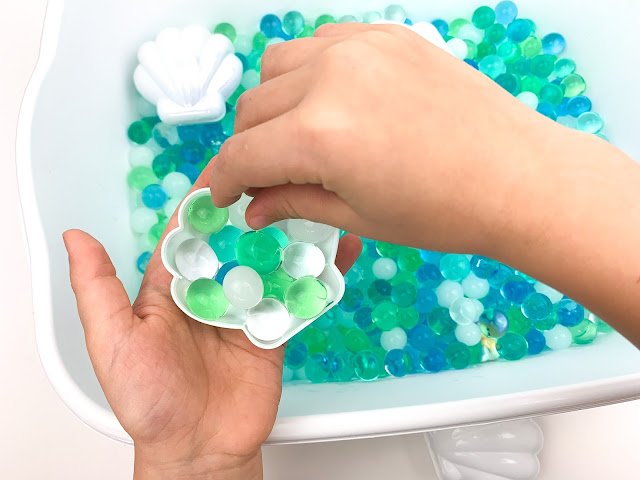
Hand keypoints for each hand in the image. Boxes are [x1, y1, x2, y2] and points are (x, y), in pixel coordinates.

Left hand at [63, 162, 361, 478]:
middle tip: (283, 177)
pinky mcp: (273, 330)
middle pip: (236, 240)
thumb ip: (99, 290)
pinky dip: (317, 277)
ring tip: (316, 207)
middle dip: (256, 209)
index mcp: (172, 287)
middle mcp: (210, 292)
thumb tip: (76, 238)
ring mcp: (245, 310)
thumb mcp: (113, 342)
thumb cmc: (149, 402)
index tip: (228, 165)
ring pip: (271, 263)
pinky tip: (336, 255)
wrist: (197, 449)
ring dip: (292, 237)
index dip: (205, 199)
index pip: (189, 231)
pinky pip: (296, 297)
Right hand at [210, 22, 568, 253]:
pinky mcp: (384, 34)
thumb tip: (252, 208)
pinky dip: (307, 73)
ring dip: (272, 106)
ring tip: (299, 138)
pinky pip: (318, 44)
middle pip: (251, 110)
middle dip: (248, 150)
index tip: (217, 198)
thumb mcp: (357, 217)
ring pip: (276, 67)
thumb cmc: (444, 210)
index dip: (221, 182)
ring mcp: (359, 47)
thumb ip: (293, 202)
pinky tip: (329, 103)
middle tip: (265, 179)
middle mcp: (330, 78)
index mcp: (321, 135)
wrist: (516, 175)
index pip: (242, 156)